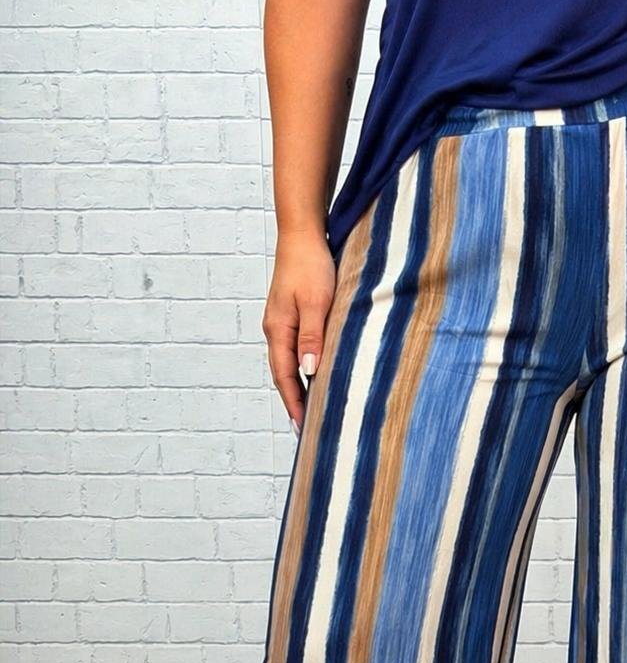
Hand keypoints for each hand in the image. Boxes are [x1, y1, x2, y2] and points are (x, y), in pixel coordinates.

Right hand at [262, 228, 335, 434]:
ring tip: (310, 409)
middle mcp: (275, 329)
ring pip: (288, 362)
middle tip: (305, 429)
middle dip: (293, 402)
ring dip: (297, 386)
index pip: (285, 377)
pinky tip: (313, 374)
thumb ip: (312, 337)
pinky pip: (295, 349)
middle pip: (283, 374)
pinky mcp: (291, 314)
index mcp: (278, 330)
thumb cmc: (310, 265)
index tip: (303, 428)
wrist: (302, 234)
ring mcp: (281, 322)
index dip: (294, 404)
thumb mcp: (315, 303)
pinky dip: (302, 367)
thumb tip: (309, 372)